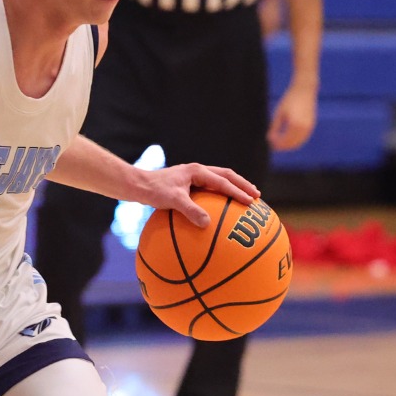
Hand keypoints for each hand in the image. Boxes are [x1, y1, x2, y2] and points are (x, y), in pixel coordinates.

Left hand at [141, 163, 258, 227]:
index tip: (251, 201)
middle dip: (243, 185)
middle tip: (257, 196)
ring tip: (246, 198)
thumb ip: (190, 210)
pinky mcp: (190, 184)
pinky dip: (221, 195)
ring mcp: (194, 176)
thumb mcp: (172, 200)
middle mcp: (198, 171)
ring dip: (234, 187)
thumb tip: (207, 224)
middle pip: (227, 175)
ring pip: (220, 179)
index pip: (223, 181)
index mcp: (197, 171)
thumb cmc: (154, 191)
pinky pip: (210, 188)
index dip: (238, 192)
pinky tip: (222, 208)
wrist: (138, 185)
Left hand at [267, 83, 316, 151]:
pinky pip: (304, 138)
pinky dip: (296, 141)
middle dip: (283, 146)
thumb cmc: (290, 99)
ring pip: (299, 143)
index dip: (277, 143)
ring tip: (280, 143)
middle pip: (292, 144)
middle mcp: (304, 127)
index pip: (285, 140)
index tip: (269, 141)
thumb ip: (274, 126)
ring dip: (290, 145)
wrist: (304, 90)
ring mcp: (309, 127)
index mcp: (294, 124)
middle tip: (274, 145)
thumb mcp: (279, 112)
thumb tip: (269, 138)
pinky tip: (288, 139)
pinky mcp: (312, 125)